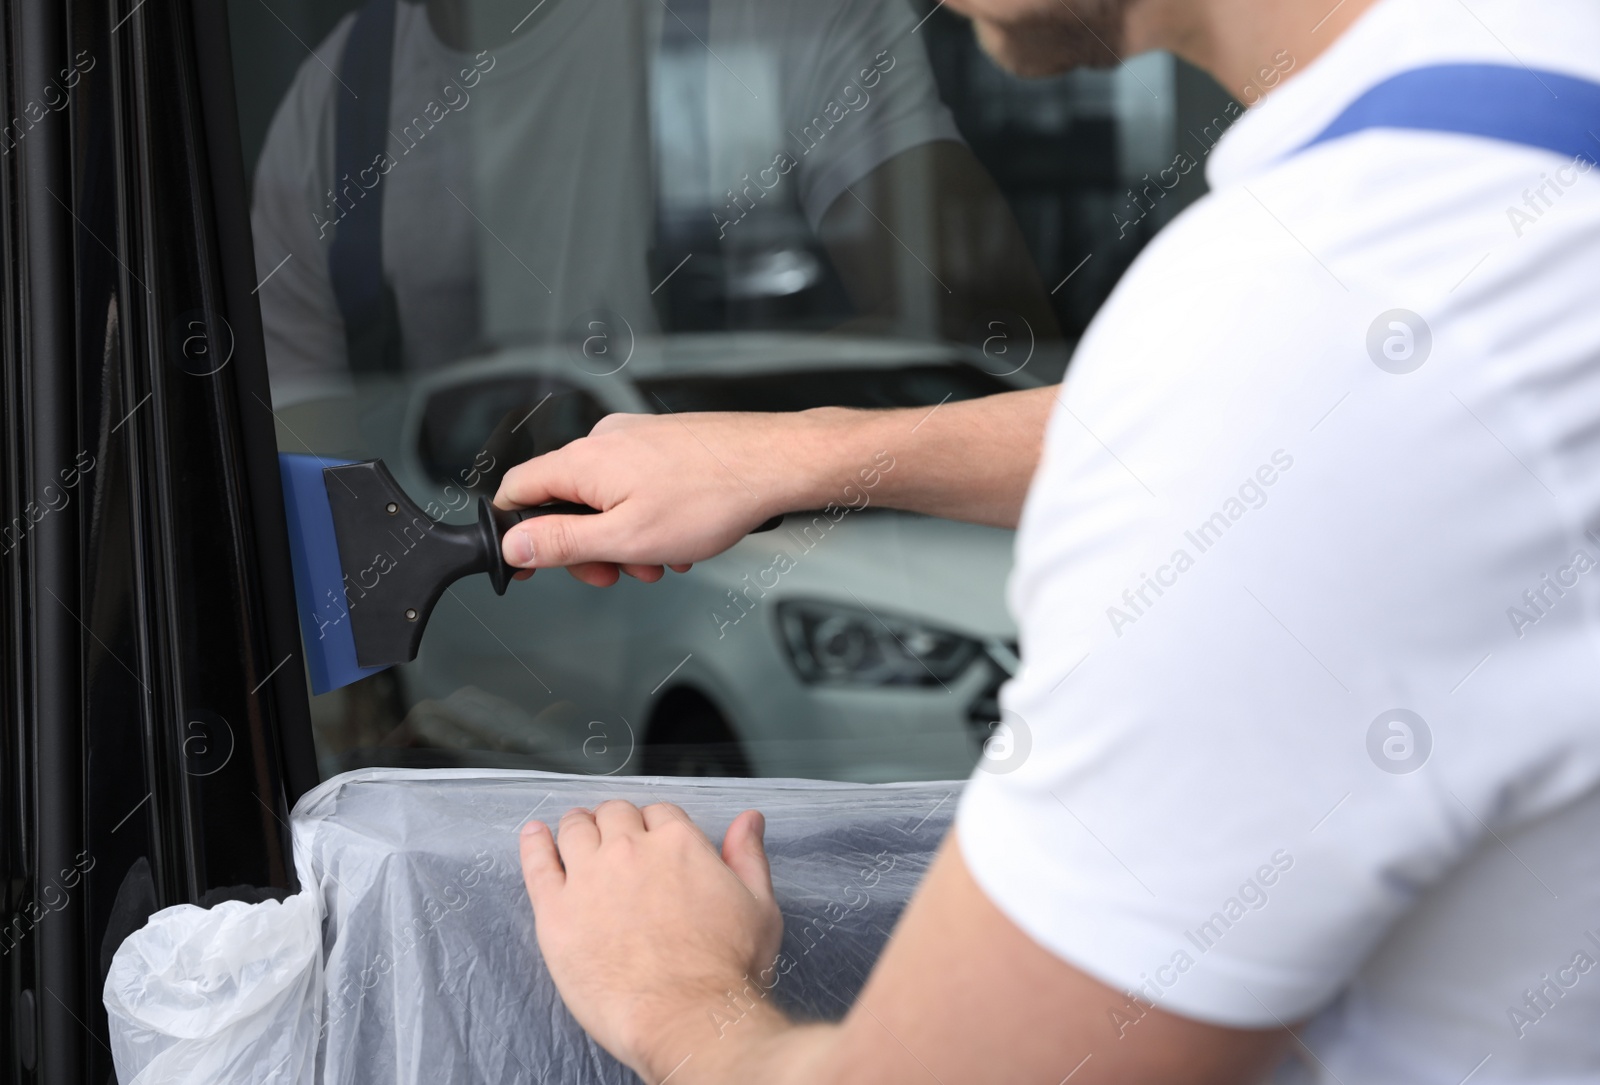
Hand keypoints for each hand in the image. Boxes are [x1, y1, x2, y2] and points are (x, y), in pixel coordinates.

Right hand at [495, 412, 818, 587]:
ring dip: (623, 538)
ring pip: (604, 498)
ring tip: (660, 557)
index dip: (516, 532)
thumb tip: (515, 545)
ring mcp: (634, 439)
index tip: (530, 563)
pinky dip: (646, 518)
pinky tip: (677, 538)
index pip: (517, 490)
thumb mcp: (625, 538)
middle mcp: (603, 441)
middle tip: (616, 573)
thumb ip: (563, 542)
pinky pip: (634, 486)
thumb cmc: (712, 495)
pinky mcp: (660, 443)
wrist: (772, 464)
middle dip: (587, 546)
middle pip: (564, 500)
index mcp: (583, 461)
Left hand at [519, 802, 784, 1079]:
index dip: (654, 824)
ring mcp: (589, 877)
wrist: (687, 1017)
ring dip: (578, 826)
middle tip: (612, 838)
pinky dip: (534, 844)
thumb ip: (748, 856)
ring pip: (575, 829)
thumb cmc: (726, 971)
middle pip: (614, 814)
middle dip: (615, 821)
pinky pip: (537, 863)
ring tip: (575, 834)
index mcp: (678, 843)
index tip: (650, 839)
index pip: (658, 812)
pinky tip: (534, 836)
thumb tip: (748, 820)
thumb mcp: (759, 907)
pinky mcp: (555, 910)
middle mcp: (630, 850)